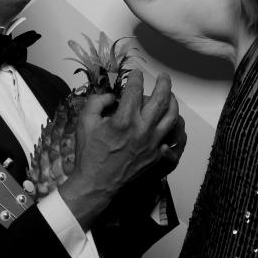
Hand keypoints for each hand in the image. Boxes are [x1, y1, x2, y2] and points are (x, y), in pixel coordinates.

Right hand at [68, 70, 180, 195]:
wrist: (97, 183)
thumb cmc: (89, 153)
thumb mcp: (84, 122)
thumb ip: (96, 102)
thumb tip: (111, 96)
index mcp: (123, 120)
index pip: (135, 91)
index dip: (136, 78)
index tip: (136, 73)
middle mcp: (141, 130)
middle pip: (161, 99)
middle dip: (163, 83)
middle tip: (163, 77)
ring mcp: (152, 143)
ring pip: (172, 116)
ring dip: (173, 101)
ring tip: (171, 94)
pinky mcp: (156, 154)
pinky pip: (170, 135)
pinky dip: (171, 124)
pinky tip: (167, 118)